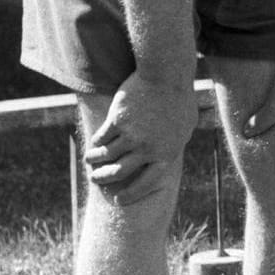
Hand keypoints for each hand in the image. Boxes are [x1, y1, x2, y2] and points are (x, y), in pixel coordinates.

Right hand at [84, 75, 200, 202]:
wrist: (166, 75)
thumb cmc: (179, 98)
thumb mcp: (185, 125)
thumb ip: (175, 143)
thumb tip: (168, 157)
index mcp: (167, 153)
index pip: (147, 183)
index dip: (131, 194)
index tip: (119, 200)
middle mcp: (148, 149)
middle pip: (119, 172)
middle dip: (104, 178)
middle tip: (95, 179)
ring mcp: (132, 135)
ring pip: (105, 156)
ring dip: (94, 161)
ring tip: (89, 160)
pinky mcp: (117, 121)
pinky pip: (101, 138)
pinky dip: (96, 142)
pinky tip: (94, 143)